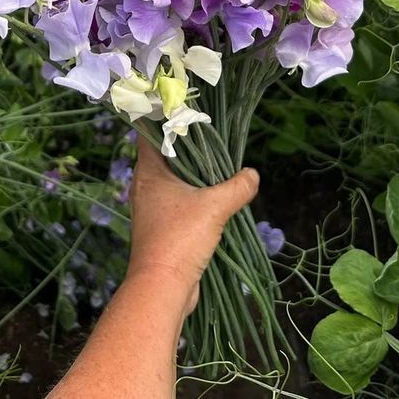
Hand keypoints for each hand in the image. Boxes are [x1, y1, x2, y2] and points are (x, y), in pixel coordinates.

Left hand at [127, 134, 259, 316]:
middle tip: (213, 135)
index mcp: (148, 173)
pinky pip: (178, 202)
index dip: (165, 118)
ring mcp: (151, 208)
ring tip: (219, 166)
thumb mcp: (214, 207)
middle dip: (187, 147)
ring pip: (172, 181)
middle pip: (164, 156)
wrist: (162, 289)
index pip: (149, 133)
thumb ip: (237, 187)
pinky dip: (193, 197)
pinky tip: (214, 198)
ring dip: (193, 175)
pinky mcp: (161, 228)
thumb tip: (253, 174)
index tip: (189, 109)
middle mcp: (145, 187)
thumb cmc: (179, 239)